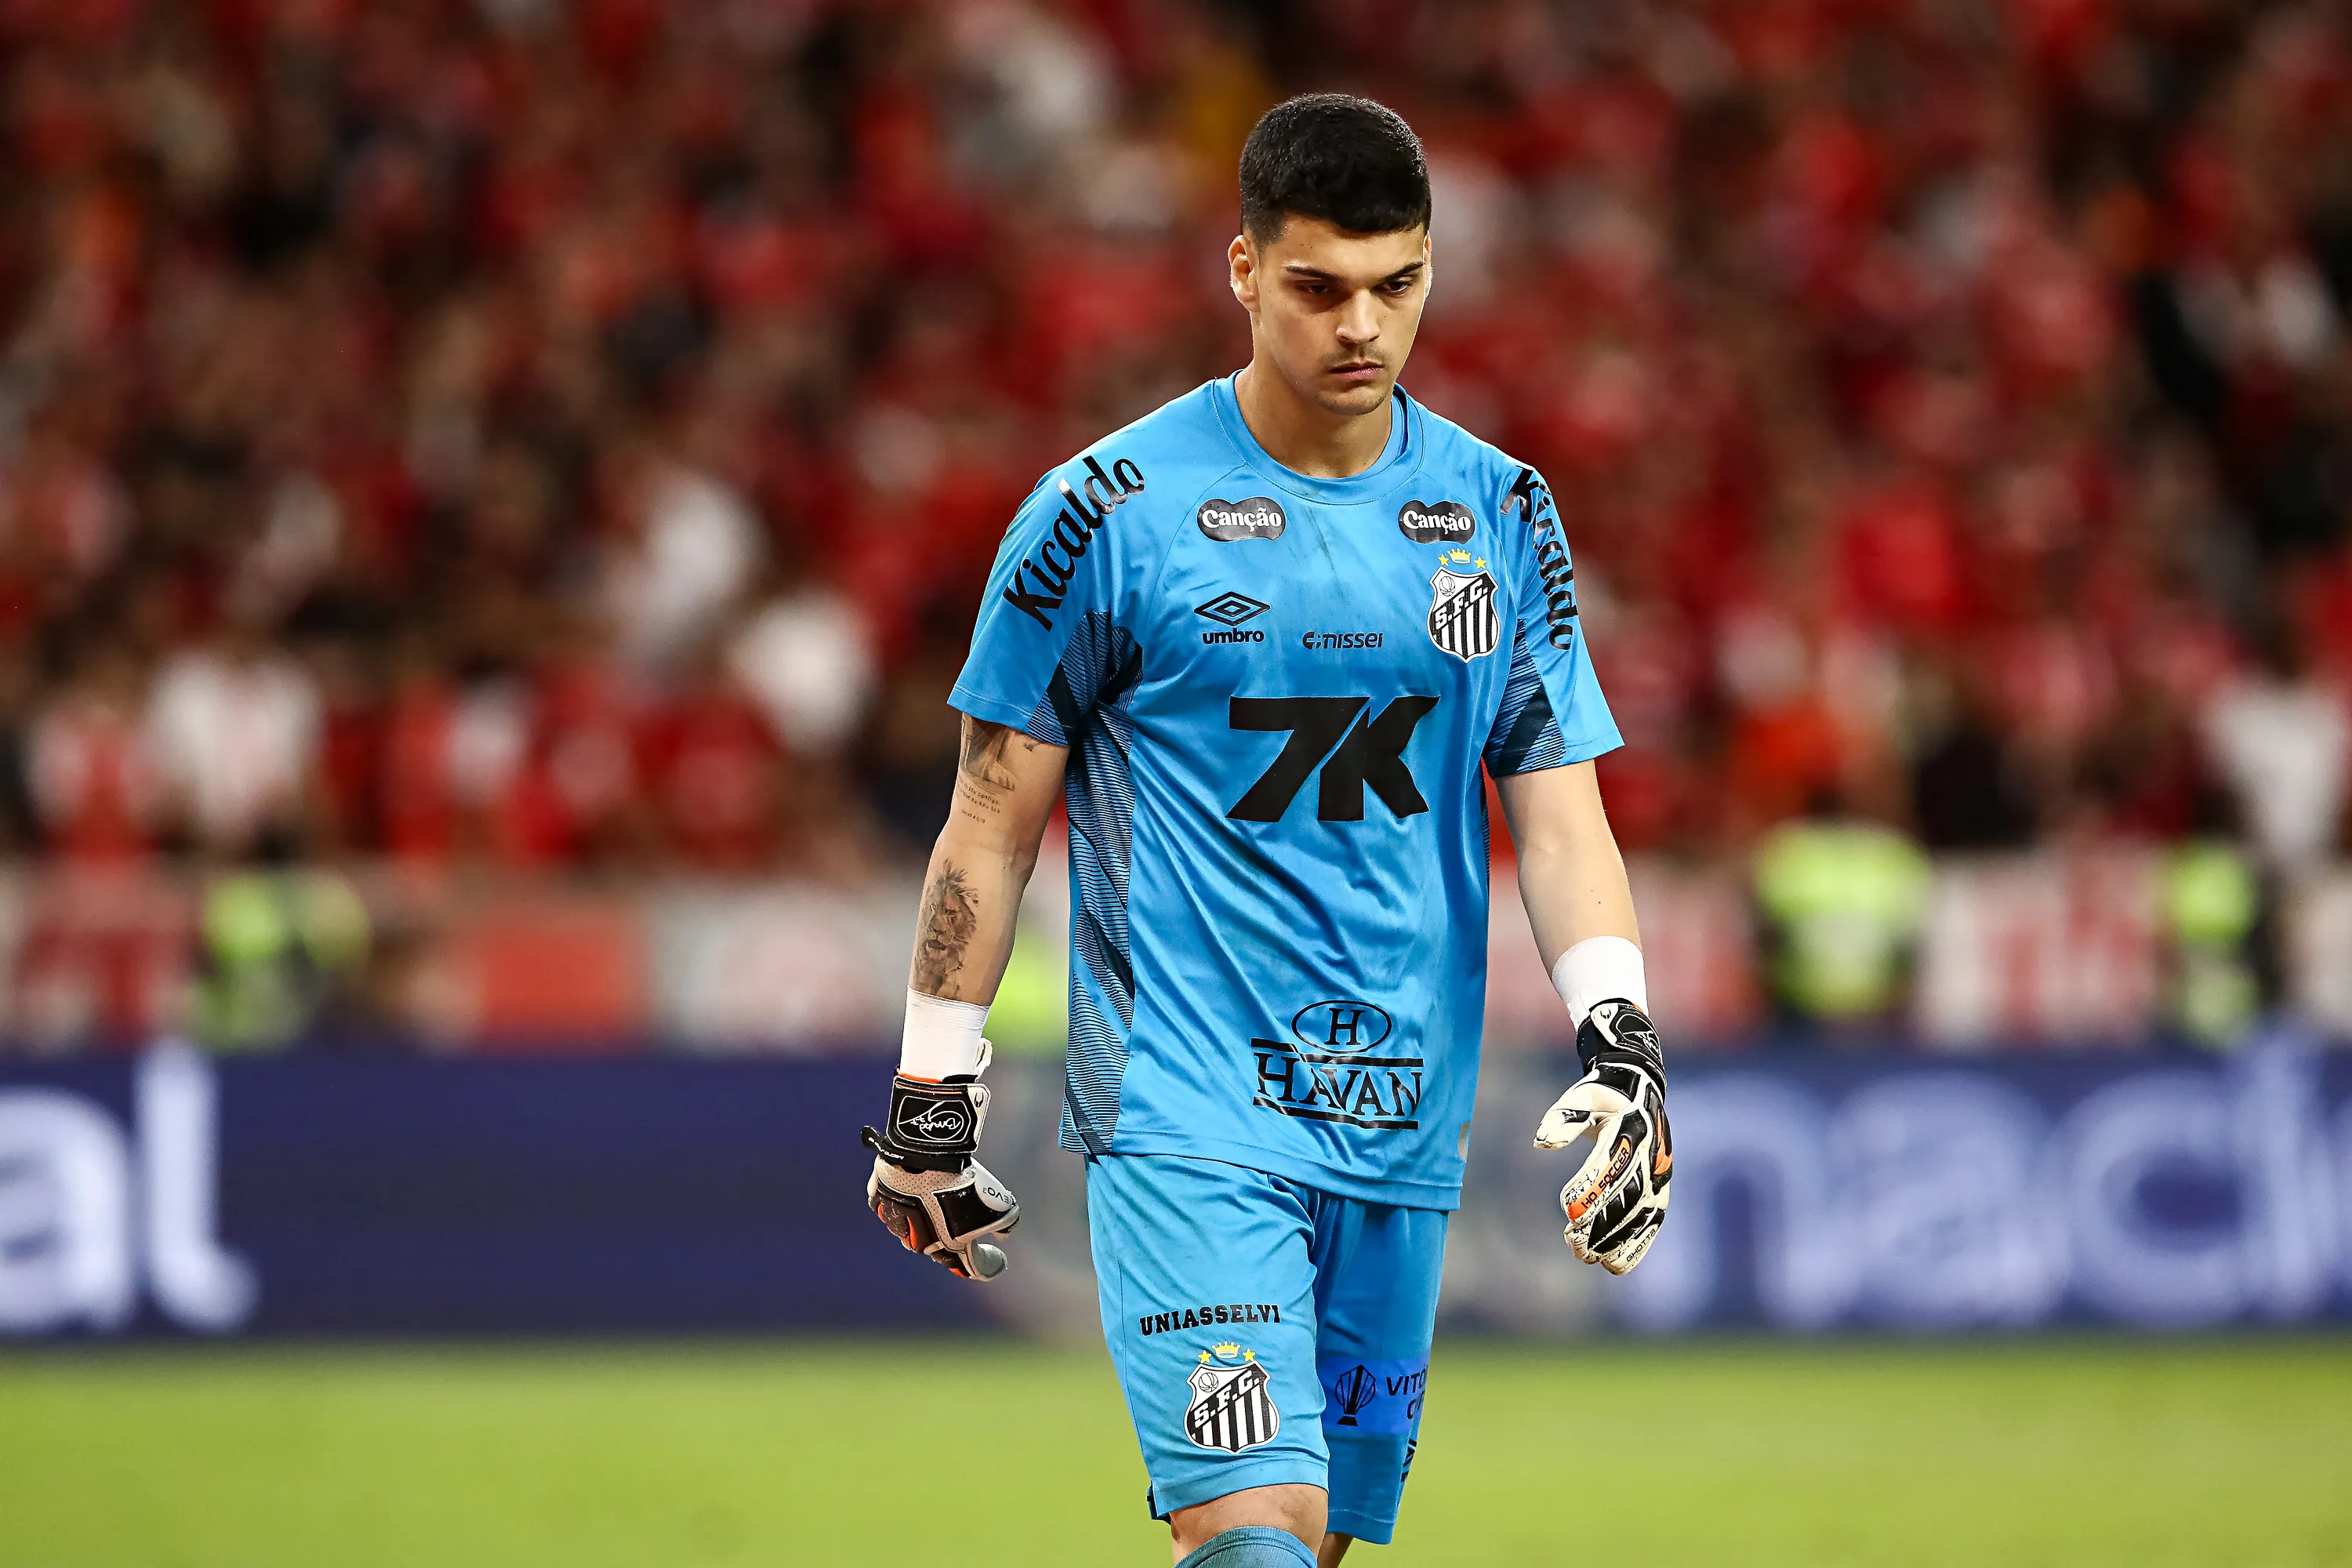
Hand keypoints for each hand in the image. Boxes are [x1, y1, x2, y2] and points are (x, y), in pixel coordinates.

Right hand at [860, 1051, 1020, 1281]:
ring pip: (910, 1233)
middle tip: (960, 1226)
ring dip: (922, 1224)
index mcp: (952, 1247)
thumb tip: (1003, 1234)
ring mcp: (898, 1223)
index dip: (990, 1265)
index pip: (974, 1268)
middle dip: (950, 1242)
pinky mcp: (880, 1201)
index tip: (998, 1259)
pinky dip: (900, 1205)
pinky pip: (889, 1209)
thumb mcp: (1000, 1203)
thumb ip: (1006, 1223)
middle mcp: (922, 1242)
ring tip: (932, 1205)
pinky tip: (909, 1195)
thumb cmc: (965, 1179)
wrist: (929, 1152)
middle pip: (938, 1252)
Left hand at [1533, 1000, 1670, 1274]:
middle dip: (1601, 1224)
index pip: (1609, 1166)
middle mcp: (1649, 1154)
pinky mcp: (1662, 1189)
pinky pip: (1652, 1222)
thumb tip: (1542, 1142)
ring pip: (1641, 1215)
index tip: (1567, 1212)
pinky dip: (1637, 1246)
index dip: (1591, 1190)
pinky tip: (1615, 1265)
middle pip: (1626, 1196)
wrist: (1640, 1088)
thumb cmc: (1602, 1095)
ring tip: (1588, 1258)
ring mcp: (1659, 1174)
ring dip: (1616, 1240)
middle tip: (1573, 1245)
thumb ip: (1562, 1118)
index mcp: (1629, 1128)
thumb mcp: (1581, 1097)